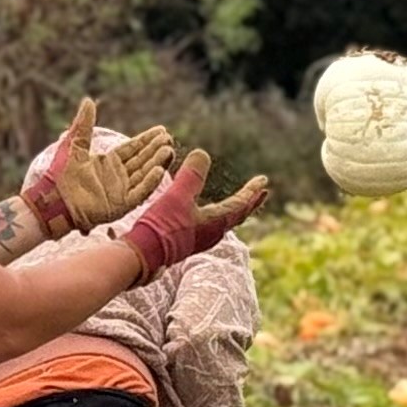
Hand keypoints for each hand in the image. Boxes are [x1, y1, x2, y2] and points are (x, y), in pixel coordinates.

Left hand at [25, 98, 180, 235]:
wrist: (54, 200)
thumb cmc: (61, 176)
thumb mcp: (75, 145)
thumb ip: (84, 125)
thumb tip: (88, 101)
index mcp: (109, 162)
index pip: (133, 148)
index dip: (147, 139)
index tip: (162, 130)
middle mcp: (118, 176)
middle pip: (142, 160)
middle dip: (155, 149)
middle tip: (168, 139)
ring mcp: (121, 191)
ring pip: (144, 174)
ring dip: (156, 163)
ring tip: (168, 151)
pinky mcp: (121, 205)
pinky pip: (139, 192)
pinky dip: (149, 182)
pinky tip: (159, 171)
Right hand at [116, 149, 273, 278]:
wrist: (143, 254)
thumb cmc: (162, 226)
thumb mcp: (177, 196)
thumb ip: (191, 175)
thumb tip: (203, 153)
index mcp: (216, 223)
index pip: (241, 204)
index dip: (252, 191)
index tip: (264, 180)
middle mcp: (213, 234)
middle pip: (238, 215)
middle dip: (249, 202)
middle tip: (262, 192)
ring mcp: (201, 239)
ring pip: (225, 222)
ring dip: (235, 210)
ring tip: (239, 203)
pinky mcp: (188, 242)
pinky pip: (212, 226)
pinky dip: (218, 216)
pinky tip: (208, 215)